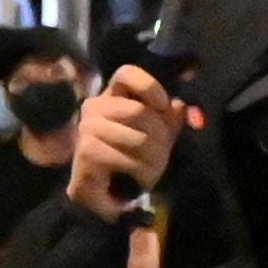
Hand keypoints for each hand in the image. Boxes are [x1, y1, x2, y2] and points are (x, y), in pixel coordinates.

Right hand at [68, 66, 182, 213]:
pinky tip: (135, 179)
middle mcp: (95, 108)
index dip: (149, 87)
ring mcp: (87, 129)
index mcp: (113, 97)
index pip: (126, 73)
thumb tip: (182, 106)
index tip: (163, 106)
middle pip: (139, 111)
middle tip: (160, 154)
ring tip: (149, 170)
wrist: (107, 194)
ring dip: (152, 159)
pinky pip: (126, 159)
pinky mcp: (86, 152)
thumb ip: (170, 119)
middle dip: (159, 137)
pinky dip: (140, 173)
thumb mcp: (158, 135)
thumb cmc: (132, 158)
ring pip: (137, 138)